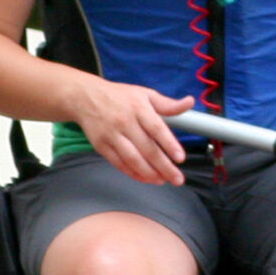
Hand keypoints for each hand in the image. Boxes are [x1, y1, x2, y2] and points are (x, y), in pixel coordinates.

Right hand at [75, 81, 194, 185]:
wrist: (85, 97)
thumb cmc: (119, 96)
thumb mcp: (145, 94)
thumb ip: (167, 104)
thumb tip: (189, 103)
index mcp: (138, 107)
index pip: (156, 128)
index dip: (169, 144)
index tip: (180, 158)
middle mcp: (124, 122)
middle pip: (147, 148)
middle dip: (164, 166)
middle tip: (178, 179)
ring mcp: (111, 135)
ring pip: (133, 159)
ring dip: (149, 173)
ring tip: (163, 180)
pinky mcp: (101, 146)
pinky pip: (119, 163)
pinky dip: (133, 173)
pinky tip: (146, 178)